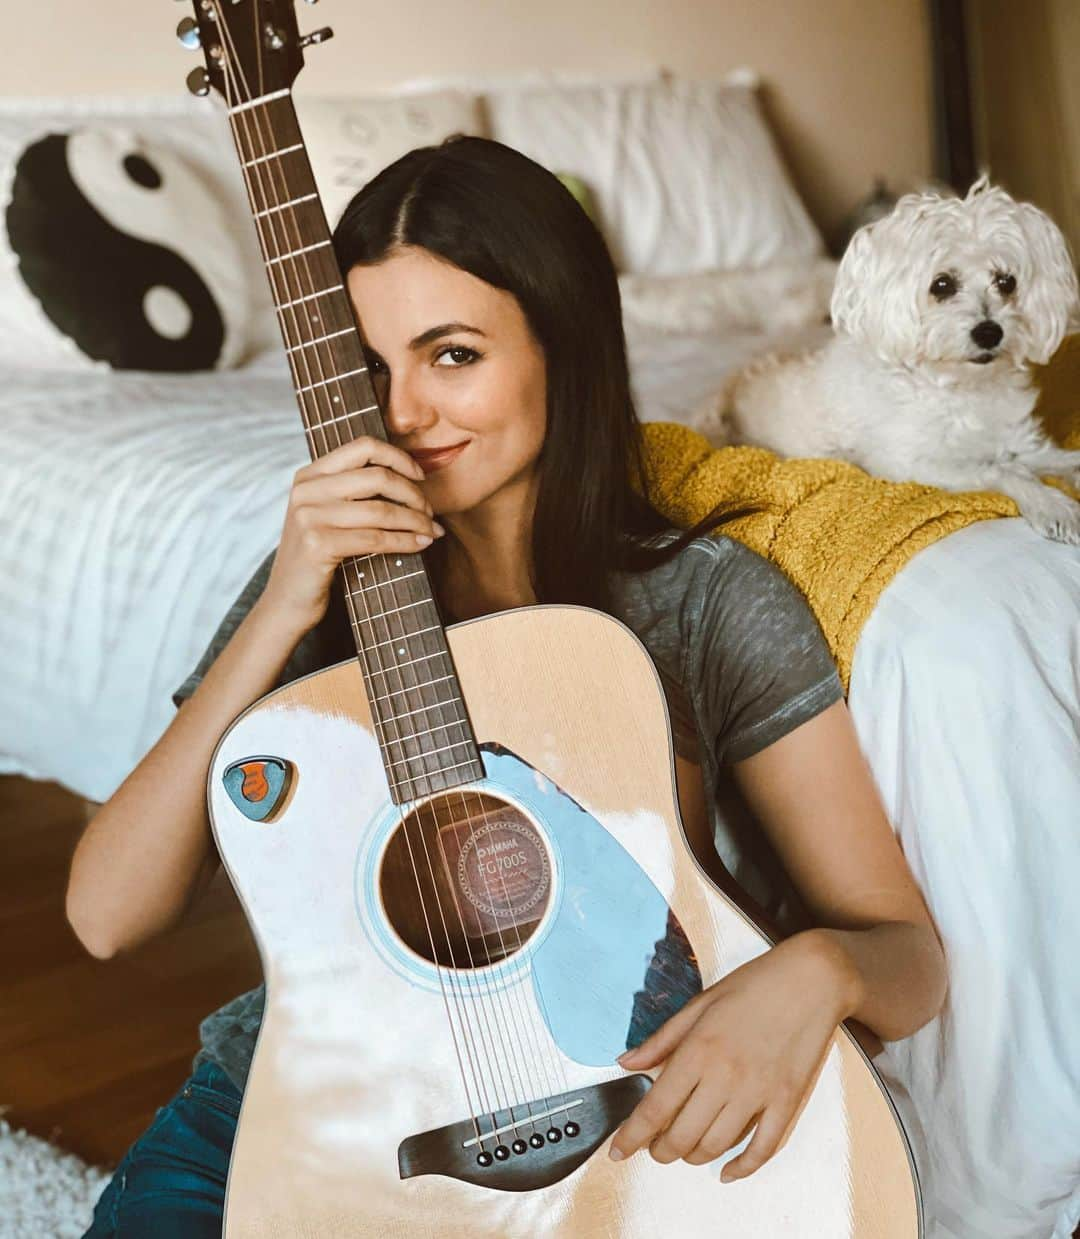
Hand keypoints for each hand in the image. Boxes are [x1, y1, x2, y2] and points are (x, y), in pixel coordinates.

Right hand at [259, 435, 444, 634]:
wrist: (286, 601)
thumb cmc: (316, 558)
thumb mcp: (326, 515)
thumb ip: (352, 491)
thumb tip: (409, 475)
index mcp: (309, 475)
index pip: (363, 446)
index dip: (399, 458)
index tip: (420, 477)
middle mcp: (306, 490)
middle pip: (378, 477)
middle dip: (414, 494)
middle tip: (429, 512)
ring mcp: (309, 516)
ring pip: (381, 510)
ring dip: (416, 521)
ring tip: (432, 531)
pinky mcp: (318, 545)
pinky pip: (376, 539)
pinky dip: (405, 542)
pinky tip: (420, 545)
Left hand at [608, 931, 856, 1181]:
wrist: (811, 979)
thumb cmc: (754, 984)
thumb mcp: (700, 1003)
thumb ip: (662, 1039)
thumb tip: (626, 1063)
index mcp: (699, 1049)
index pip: (655, 1108)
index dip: (632, 1136)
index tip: (618, 1150)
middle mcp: (725, 1076)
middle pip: (682, 1135)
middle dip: (661, 1150)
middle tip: (655, 1147)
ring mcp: (758, 1092)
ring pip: (717, 1146)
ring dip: (694, 1156)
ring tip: (685, 1151)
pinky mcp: (787, 1102)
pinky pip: (763, 1149)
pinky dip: (742, 1168)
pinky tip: (727, 1171)